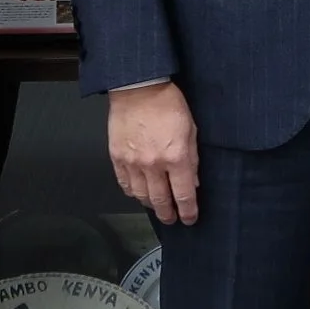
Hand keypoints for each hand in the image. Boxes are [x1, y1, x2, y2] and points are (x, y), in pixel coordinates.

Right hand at [109, 82, 199, 224]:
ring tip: (157, 207)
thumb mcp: (191, 129)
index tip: (190, 218)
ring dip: (151, 205)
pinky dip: (133, 193)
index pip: (184, 195)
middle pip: (161, 201)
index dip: (188, 211)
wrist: (138, 89)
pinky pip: (124, 184)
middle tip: (172, 219)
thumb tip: (193, 182)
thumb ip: (192, 158)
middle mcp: (153, 165)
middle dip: (168, 214)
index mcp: (176, 157)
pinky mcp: (117, 158)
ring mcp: (132, 163)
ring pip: (141, 196)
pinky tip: (139, 193)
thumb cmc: (168, 104)